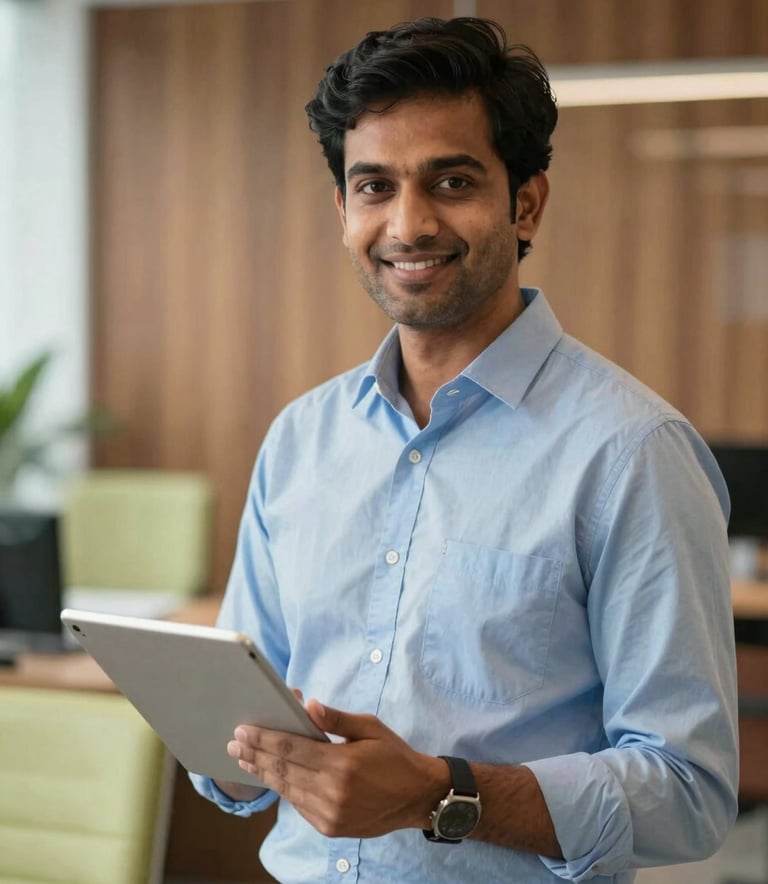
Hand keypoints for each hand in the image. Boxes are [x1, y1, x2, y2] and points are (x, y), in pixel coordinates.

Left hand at [227, 700, 447, 837]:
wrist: (417, 797)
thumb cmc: (394, 756)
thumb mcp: (370, 727)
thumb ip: (337, 719)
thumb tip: (309, 706)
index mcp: (342, 764)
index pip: (292, 749)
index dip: (264, 739)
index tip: (243, 730)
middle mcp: (332, 792)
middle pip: (283, 771)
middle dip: (256, 755)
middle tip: (234, 744)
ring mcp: (330, 814)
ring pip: (287, 790)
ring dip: (264, 774)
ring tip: (245, 760)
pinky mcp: (330, 827)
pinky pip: (299, 805)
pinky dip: (283, 789)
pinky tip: (272, 778)